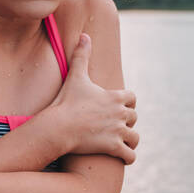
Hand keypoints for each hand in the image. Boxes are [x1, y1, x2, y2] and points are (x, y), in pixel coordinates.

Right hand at [48, 32, 138, 163]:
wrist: (58, 126)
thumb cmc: (66, 102)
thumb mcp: (76, 76)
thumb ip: (82, 55)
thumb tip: (85, 35)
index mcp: (115, 97)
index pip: (132, 99)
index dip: (127, 103)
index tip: (119, 107)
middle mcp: (121, 114)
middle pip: (134, 118)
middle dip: (127, 122)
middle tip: (117, 126)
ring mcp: (118, 131)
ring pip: (135, 138)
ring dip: (130, 140)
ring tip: (123, 143)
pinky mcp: (113, 147)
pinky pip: (130, 155)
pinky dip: (128, 156)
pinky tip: (122, 156)